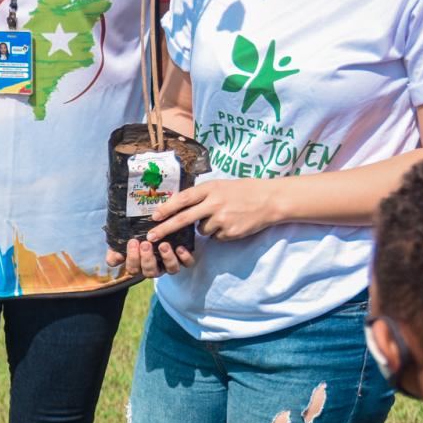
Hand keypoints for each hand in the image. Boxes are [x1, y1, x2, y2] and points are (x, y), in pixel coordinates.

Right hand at [106, 237, 194, 277]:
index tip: (132, 242)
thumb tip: (113, 259)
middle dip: (147, 258)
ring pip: (170, 270)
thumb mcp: (123, 239)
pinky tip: (180, 247)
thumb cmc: (137, 232)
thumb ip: (116, 248)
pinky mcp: (184, 258)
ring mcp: (170, 264)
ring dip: (166, 258)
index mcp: (139, 265)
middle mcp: (155, 267)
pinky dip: (184, 258)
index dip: (132, 258)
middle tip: (145, 243)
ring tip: (163, 244)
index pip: (133, 269)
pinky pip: (187, 263)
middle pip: (150, 272)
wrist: (159, 222)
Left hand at [147, 178, 281, 243]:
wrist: (270, 200)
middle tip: (151, 237)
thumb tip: (176, 204)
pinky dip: (219, 233)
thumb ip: (200, 195)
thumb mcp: (220, 186)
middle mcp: (215, 203)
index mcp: (211, 189)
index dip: (167, 208)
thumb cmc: (243, 191)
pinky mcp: (229, 232)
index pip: (183, 199)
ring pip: (201, 230)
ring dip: (206, 227)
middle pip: (184, 219)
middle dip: (165, 229)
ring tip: (224, 216)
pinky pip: (215, 237)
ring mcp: (222, 219)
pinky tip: (232, 223)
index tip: (154, 216)